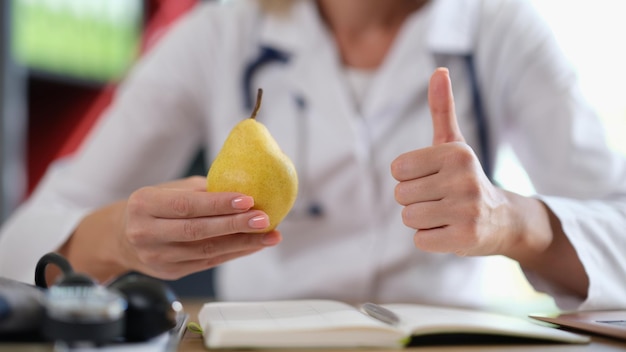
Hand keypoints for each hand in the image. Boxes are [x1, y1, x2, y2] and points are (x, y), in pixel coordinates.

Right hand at [118, 176, 280, 279]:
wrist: (122, 237)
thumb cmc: (153, 207)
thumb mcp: (168, 190)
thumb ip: (201, 191)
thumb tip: (242, 189)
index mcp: (144, 204)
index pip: (186, 206)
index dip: (219, 204)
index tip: (248, 200)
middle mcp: (147, 232)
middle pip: (197, 231)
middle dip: (235, 225)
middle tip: (264, 219)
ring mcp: (158, 257)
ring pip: (206, 251)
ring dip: (242, 243)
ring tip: (268, 235)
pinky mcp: (171, 272)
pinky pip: (208, 262)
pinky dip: (234, 253)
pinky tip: (253, 244)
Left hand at [390, 68, 517, 255]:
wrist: (503, 219)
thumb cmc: (466, 178)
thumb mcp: (454, 143)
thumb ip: (442, 109)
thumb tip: (439, 70)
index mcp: (456, 153)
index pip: (398, 169)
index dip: (409, 178)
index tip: (433, 179)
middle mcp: (464, 179)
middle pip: (400, 195)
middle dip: (415, 200)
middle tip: (441, 199)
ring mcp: (466, 210)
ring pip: (409, 218)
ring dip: (422, 220)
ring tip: (446, 215)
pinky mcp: (465, 238)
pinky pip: (420, 240)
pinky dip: (430, 238)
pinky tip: (451, 231)